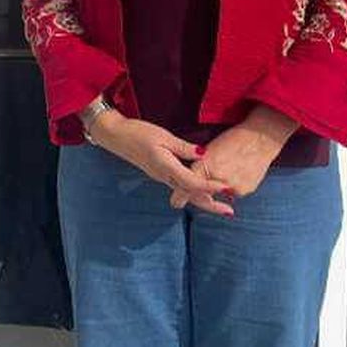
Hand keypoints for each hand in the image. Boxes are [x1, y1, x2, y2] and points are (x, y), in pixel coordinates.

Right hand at [89, 109, 235, 216]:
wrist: (116, 136)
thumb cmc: (138, 133)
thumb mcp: (163, 136)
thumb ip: (183, 148)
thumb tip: (204, 154)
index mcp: (166, 167)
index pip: (193, 182)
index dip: (211, 186)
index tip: (227, 188)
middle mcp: (165, 177)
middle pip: (191, 195)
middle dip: (211, 204)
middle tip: (230, 213)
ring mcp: (162, 177)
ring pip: (186, 193)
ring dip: (204, 200)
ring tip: (221, 205)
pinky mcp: (160, 174)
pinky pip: (180, 187)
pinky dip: (194, 192)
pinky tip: (201, 191)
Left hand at [170, 105, 298, 209]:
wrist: (260, 138)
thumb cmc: (232, 140)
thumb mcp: (209, 150)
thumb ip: (197, 168)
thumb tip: (184, 183)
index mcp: (205, 166)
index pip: (188, 187)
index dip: (180, 197)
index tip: (175, 202)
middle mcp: (218, 180)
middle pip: (202, 194)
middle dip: (197, 194)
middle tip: (193, 194)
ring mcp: (233, 187)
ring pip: (217, 194)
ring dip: (215, 189)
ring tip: (224, 169)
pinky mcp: (245, 190)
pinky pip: (232, 194)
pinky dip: (230, 187)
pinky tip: (235, 172)